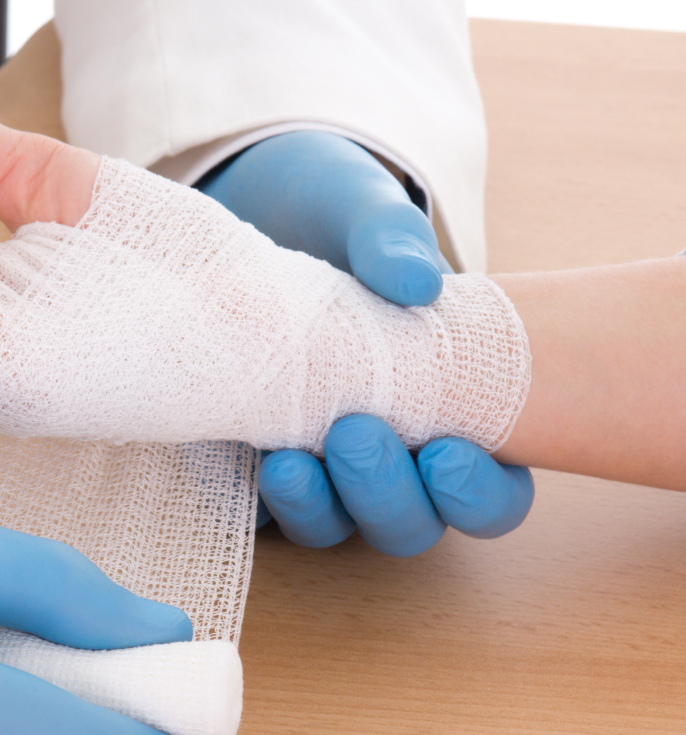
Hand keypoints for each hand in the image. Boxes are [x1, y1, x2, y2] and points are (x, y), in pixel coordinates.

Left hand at [199, 131, 533, 554]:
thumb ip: (393, 241)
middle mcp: (392, 455)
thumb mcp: (364, 214)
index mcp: (455, 411)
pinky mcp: (247, 464)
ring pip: (334, 527)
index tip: (446, 451)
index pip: (492, 492)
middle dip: (385, 493)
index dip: (478, 493)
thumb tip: (416, 281)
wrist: (245, 207)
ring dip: (317, 507)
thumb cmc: (331, 218)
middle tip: (354, 432)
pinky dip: (255, 501)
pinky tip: (243, 463)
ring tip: (285, 460)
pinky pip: (257, 513)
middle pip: (409, 523)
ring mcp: (319, 466)